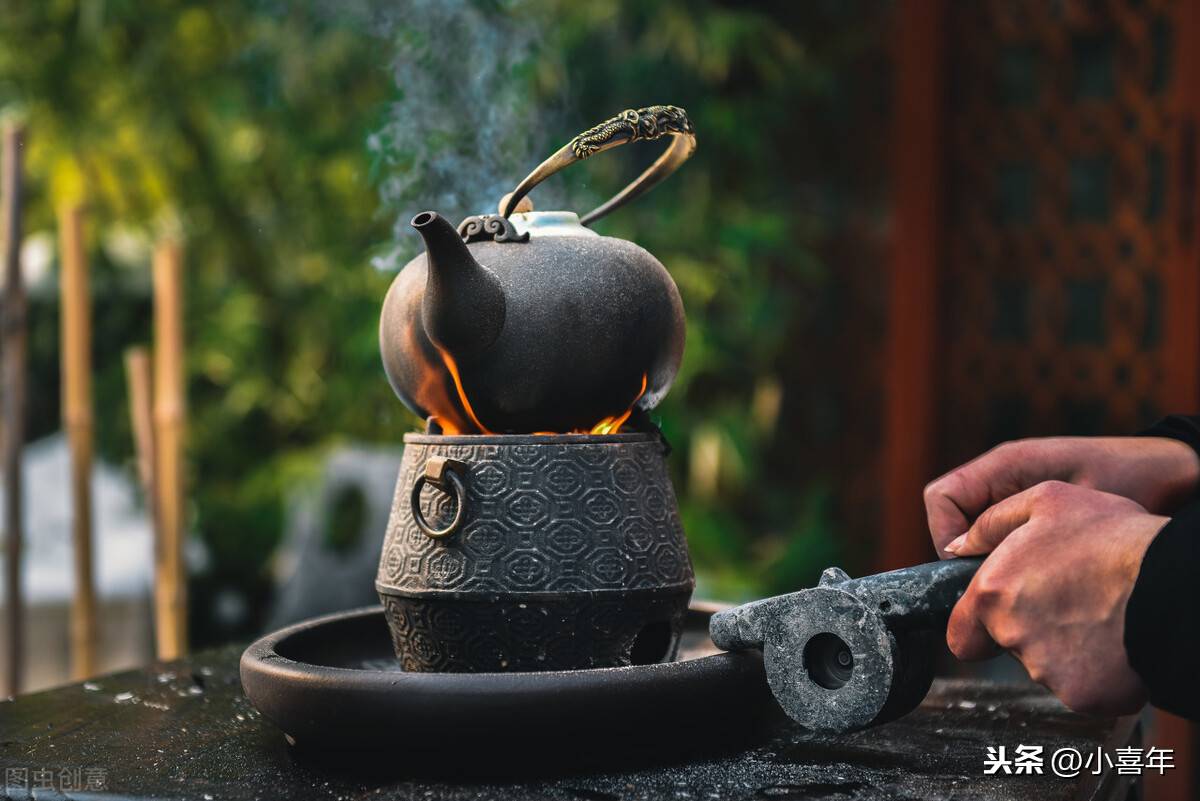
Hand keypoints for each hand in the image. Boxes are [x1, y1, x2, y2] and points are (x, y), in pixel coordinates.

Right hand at [925, 437, 1197, 556]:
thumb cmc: (1125, 478)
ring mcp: (1012, 499)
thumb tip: (957, 552)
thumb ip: (1010, 521)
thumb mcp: (1065, 500)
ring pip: (972, 536)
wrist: (1168, 475)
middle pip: (949, 520)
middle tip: (996, 583)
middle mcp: (999, 481)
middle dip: (964, 555)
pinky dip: (1009, 562)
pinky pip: (999, 542)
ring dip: (988, 561)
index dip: (946, 534)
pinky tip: (1037, 578)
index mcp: (1001, 466)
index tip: (972, 567)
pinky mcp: (1030, 517)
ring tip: (1020, 582)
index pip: (941, 498)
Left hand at [945, 480, 1164, 715]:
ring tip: (1096, 614)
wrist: (1173, 584)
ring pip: (1043, 667)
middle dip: (1026, 630)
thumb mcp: (1046, 502)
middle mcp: (1013, 637)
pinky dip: (1093, 670)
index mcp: (994, 594)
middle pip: (1007, 648)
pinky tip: (1112, 640)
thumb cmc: (1113, 537)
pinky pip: (1080, 687)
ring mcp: (1048, 672)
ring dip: (1062, 647)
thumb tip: (958, 546)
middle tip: (1065, 602)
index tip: (1001, 615)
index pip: (960, 635)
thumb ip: (990, 524)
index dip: (978, 627)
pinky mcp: (1084, 695)